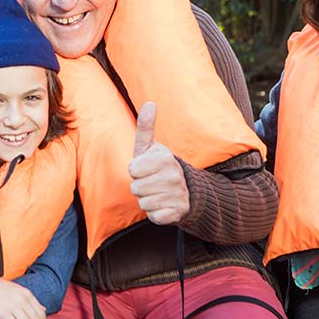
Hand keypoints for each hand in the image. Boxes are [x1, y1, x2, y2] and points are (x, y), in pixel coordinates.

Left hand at [128, 101, 189, 225]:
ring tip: (159, 193)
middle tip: (153, 182)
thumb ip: (146, 126)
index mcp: (165, 158)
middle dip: (141, 186)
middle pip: (135, 187)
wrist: (185, 190)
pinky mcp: (176, 213)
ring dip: (147, 200)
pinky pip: (153, 216)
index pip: (132, 169)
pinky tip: (165, 205)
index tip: (148, 168)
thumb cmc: (159, 166)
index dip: (137, 170)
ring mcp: (176, 195)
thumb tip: (150, 102)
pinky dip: (156, 213)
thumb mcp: (151, 147)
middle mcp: (173, 176)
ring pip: (143, 202)